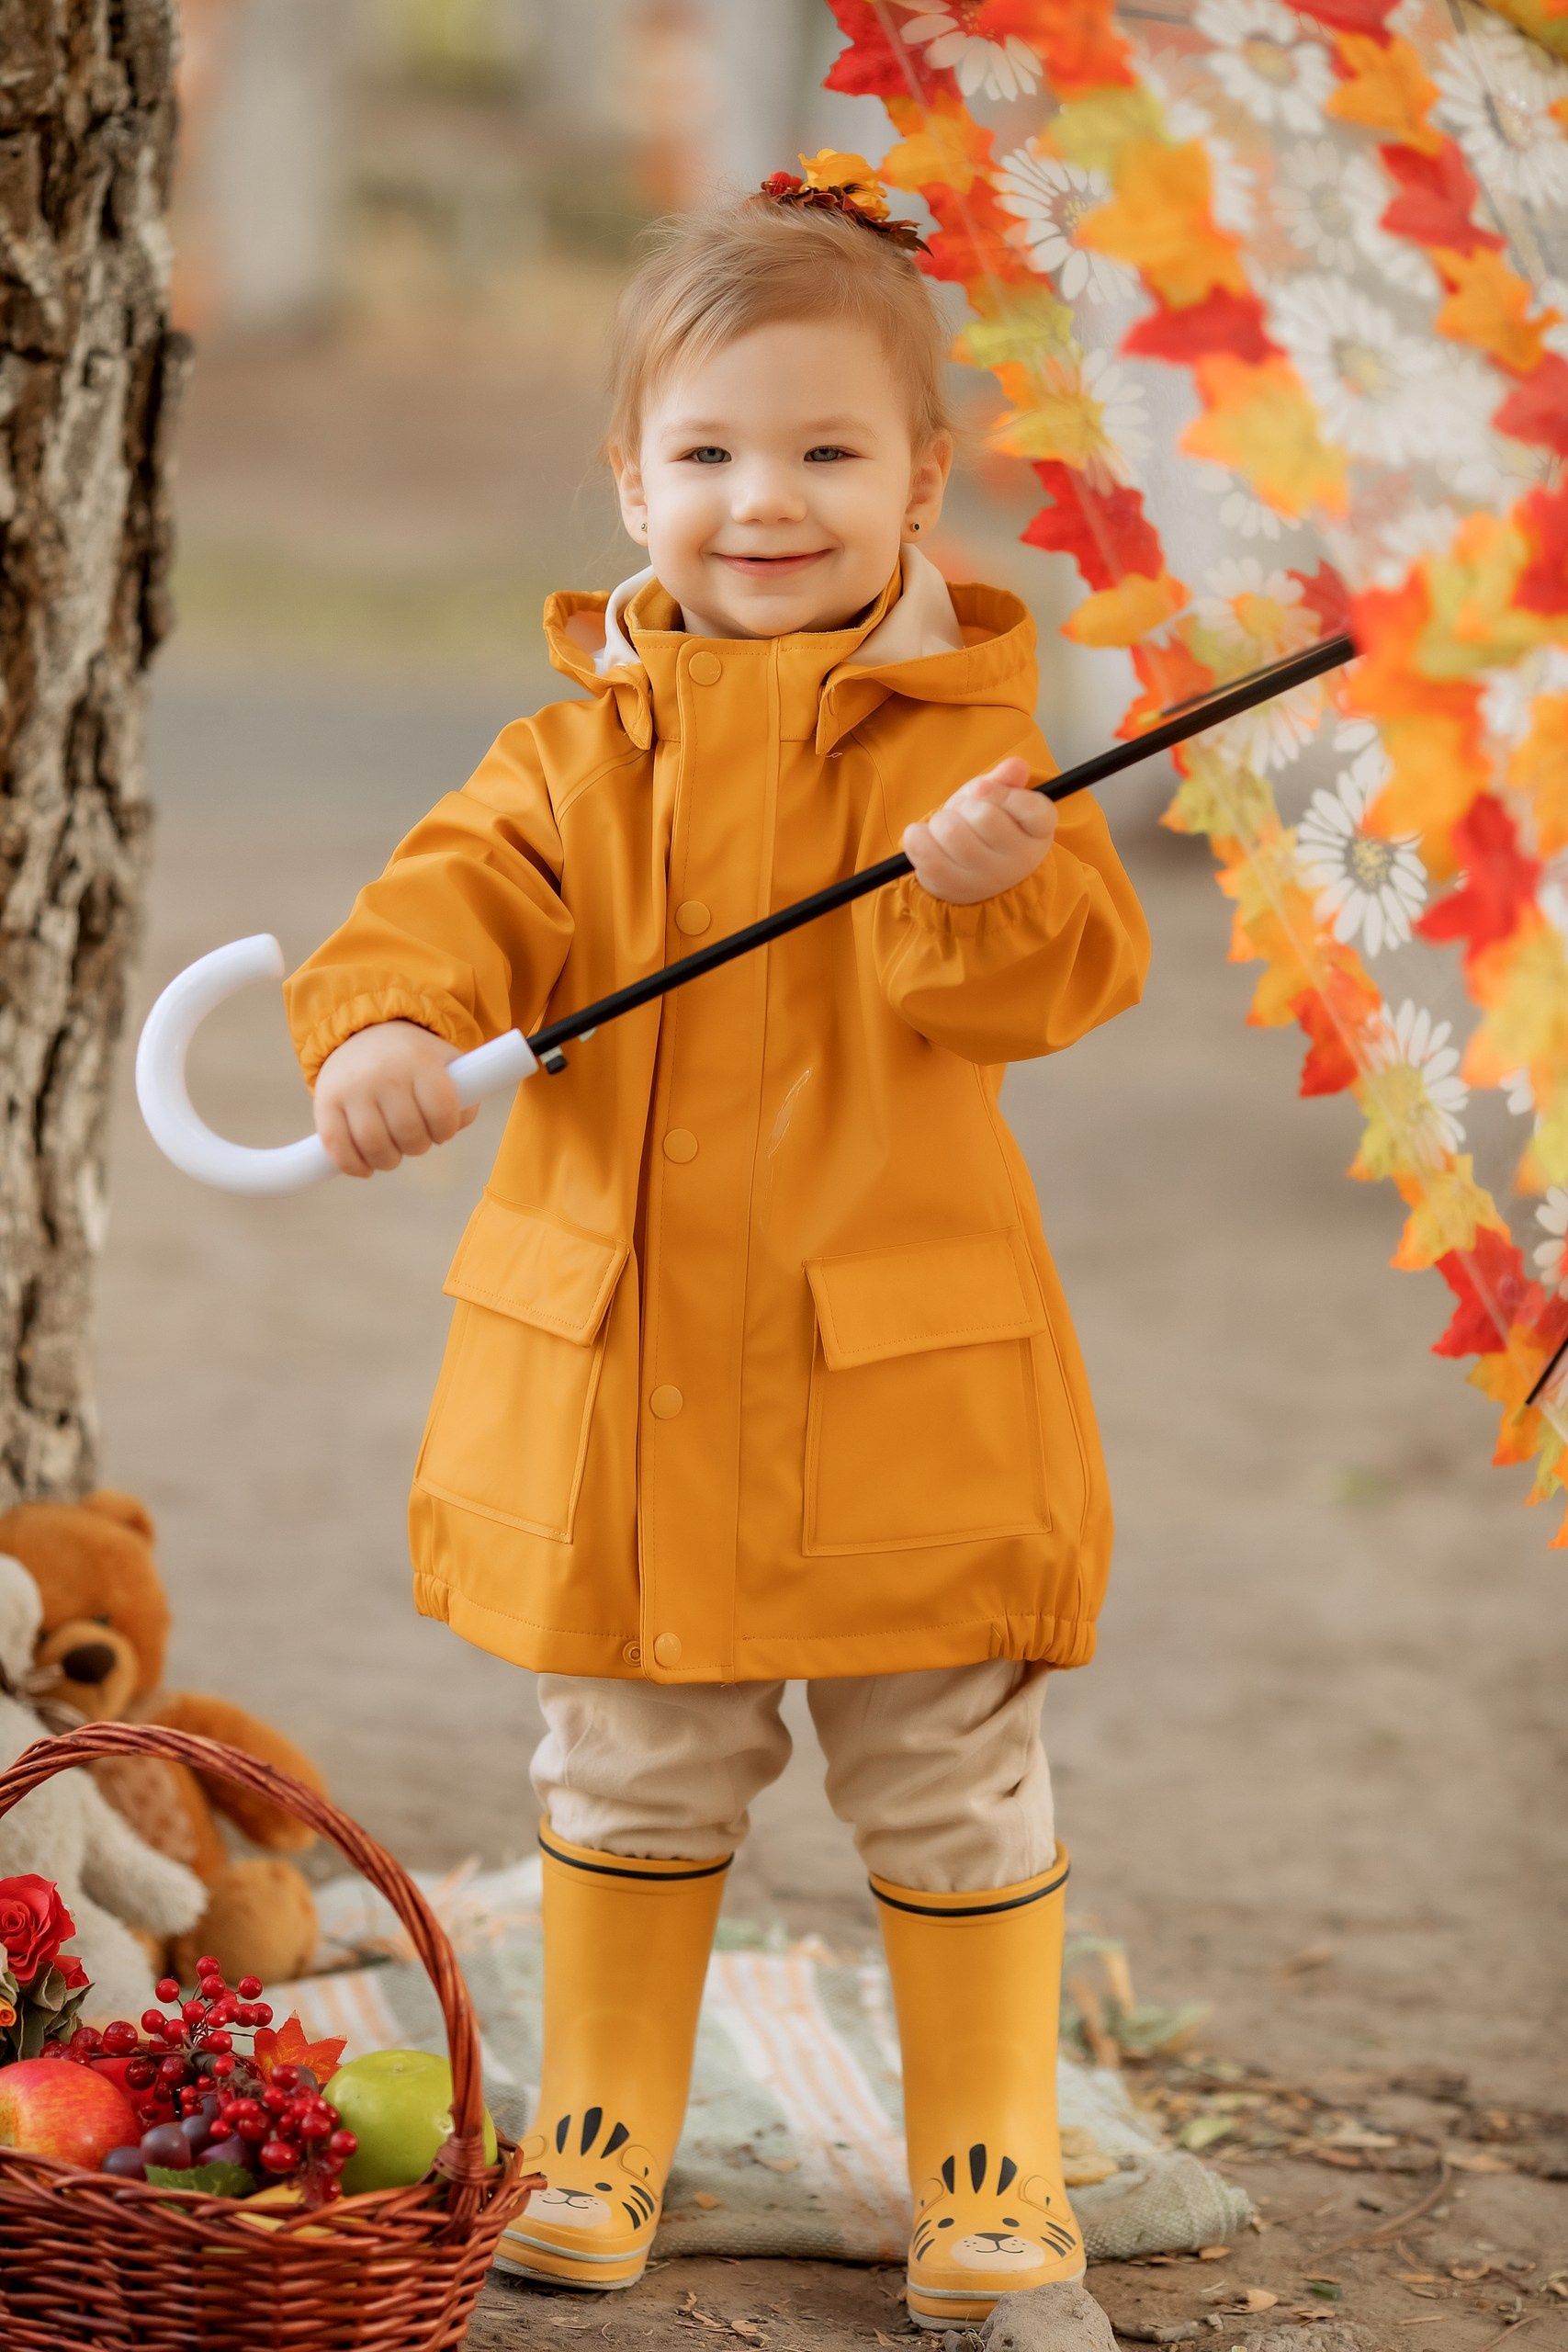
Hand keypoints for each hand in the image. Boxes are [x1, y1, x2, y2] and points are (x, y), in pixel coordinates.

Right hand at [313, 1020, 477, 1178]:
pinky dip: (353, 1166)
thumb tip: (455, 1126)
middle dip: (417, 1146)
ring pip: (374, 1145)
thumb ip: (465, 1096)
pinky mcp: (325, 1102)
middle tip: (415, 1139)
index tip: (441, 1130)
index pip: (442, 1110)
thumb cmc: (413, 1060)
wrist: (363, 1033)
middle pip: (409, 1133)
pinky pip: (337, 1147)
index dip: (446, 1130)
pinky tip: (366, 1167)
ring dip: (388, 1161)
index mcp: (420, 1060)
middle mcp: (384, 1072)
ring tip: (392, 1154)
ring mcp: (352, 1087)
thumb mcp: (446, 1063)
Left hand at [902, 756, 1056, 905]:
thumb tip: (1016, 766)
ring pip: (950, 832)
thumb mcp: (999, 799)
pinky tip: (926, 838)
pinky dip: (916, 835)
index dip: (1002, 793)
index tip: (982, 789)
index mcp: (1038, 832)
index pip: (1032, 808)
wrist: (969, 874)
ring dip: (940, 820)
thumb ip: (1007, 779)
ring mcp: (986, 879)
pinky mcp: (951, 886)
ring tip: (947, 828)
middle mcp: (1019, 860)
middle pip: (983, 815)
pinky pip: (923, 849)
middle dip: (964, 804)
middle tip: (964, 814)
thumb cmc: (986, 829)